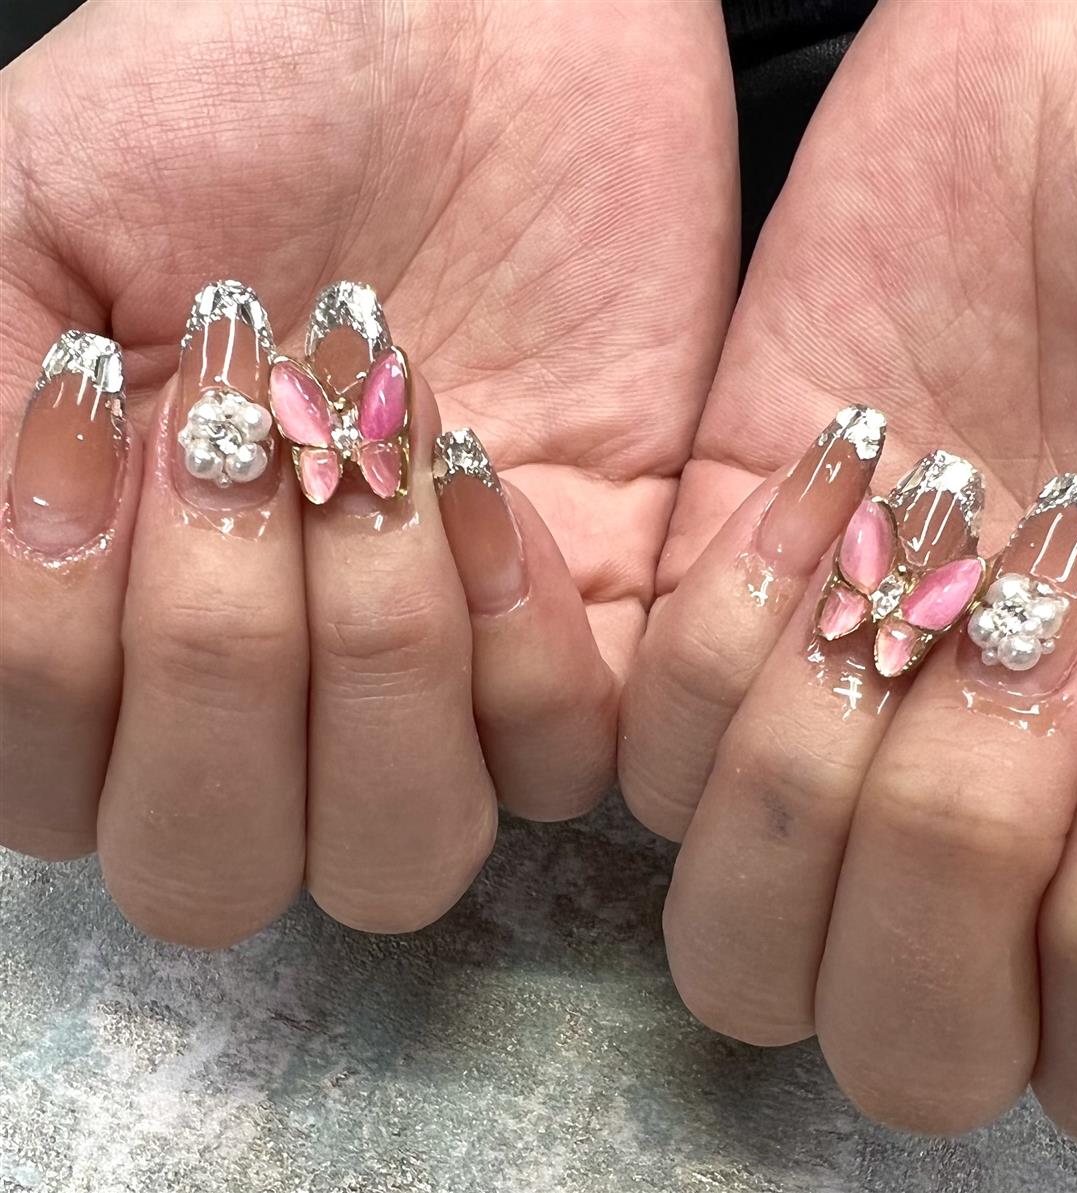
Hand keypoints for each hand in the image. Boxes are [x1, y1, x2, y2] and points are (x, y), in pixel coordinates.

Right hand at [0, 0, 736, 943]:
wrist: (482, 27)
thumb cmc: (243, 91)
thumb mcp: (33, 225)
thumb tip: (4, 594)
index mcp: (113, 621)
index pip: (55, 794)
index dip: (57, 652)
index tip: (98, 409)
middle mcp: (272, 690)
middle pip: (221, 870)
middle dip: (221, 672)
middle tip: (248, 444)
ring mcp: (436, 680)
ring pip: (401, 857)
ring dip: (374, 667)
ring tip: (378, 455)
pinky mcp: (591, 633)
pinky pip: (566, 761)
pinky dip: (517, 641)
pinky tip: (487, 469)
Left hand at [621, 0, 1076, 1154]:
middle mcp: (1009, 816)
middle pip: (899, 1041)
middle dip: (951, 865)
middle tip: (1037, 633)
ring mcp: (849, 723)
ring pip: (741, 941)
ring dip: (815, 783)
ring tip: (921, 569)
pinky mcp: (729, 612)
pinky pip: (641, 745)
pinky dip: (728, 631)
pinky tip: (839, 469)